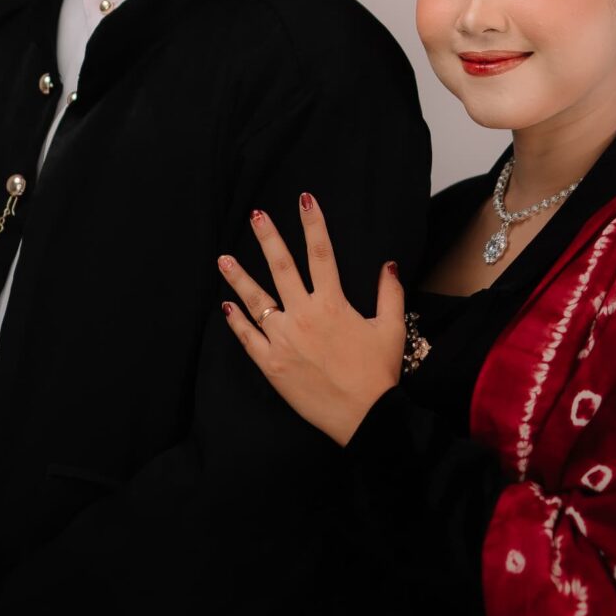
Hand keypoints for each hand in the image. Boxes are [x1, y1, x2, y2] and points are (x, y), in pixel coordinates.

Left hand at [218, 194, 403, 443]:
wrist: (365, 416)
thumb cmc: (379, 374)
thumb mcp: (392, 329)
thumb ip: (389, 293)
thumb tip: (388, 264)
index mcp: (333, 304)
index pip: (322, 253)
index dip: (313, 223)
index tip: (305, 199)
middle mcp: (304, 316)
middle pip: (282, 267)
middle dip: (268, 238)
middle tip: (256, 215)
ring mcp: (284, 340)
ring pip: (256, 301)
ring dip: (239, 277)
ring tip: (223, 259)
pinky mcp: (271, 364)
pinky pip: (248, 339)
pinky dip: (236, 322)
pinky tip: (226, 306)